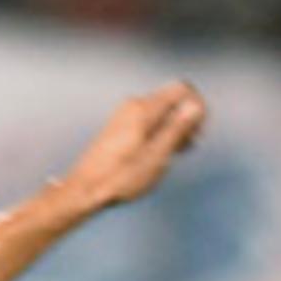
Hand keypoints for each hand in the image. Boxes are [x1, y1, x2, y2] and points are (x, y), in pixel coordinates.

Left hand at [57, 81, 206, 215]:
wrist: (83, 191)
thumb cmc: (118, 178)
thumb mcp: (156, 156)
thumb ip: (177, 128)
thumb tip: (195, 105)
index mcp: (142, 109)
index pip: (182, 89)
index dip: (197, 106)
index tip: (198, 131)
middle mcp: (132, 105)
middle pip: (173, 98)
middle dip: (186, 118)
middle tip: (187, 145)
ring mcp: (124, 115)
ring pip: (162, 110)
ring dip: (174, 127)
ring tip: (174, 152)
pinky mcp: (119, 126)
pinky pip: (149, 120)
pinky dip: (160, 131)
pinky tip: (160, 152)